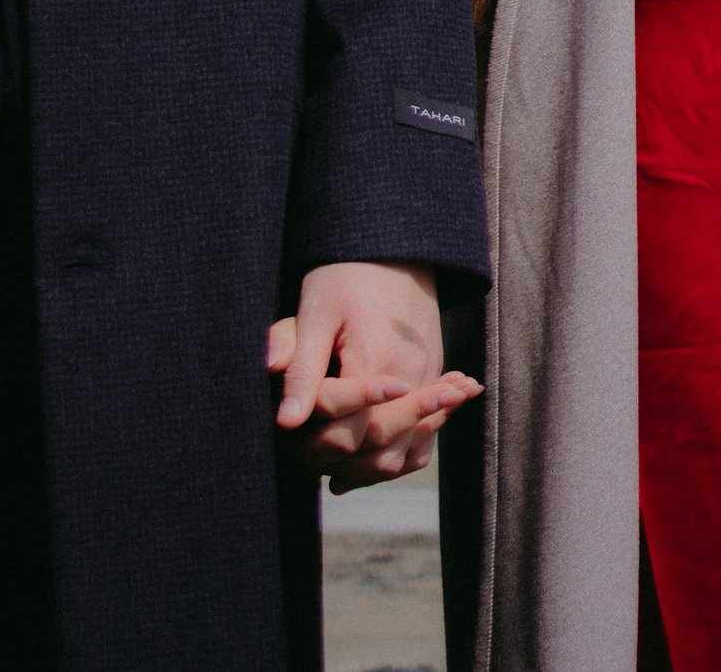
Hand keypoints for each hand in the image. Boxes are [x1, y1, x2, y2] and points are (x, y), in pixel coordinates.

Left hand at [265, 262, 479, 485]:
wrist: (393, 245)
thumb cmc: (345, 275)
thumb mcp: (316, 312)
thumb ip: (302, 366)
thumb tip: (286, 420)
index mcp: (377, 358)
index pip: (351, 430)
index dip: (320, 446)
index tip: (291, 446)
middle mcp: (411, 374)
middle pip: (382, 447)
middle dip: (345, 464)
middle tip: (307, 466)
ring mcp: (428, 377)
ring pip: (407, 450)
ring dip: (372, 468)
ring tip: (336, 475)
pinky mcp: (435, 375)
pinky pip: (426, 436)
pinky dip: (401, 456)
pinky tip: (370, 462)